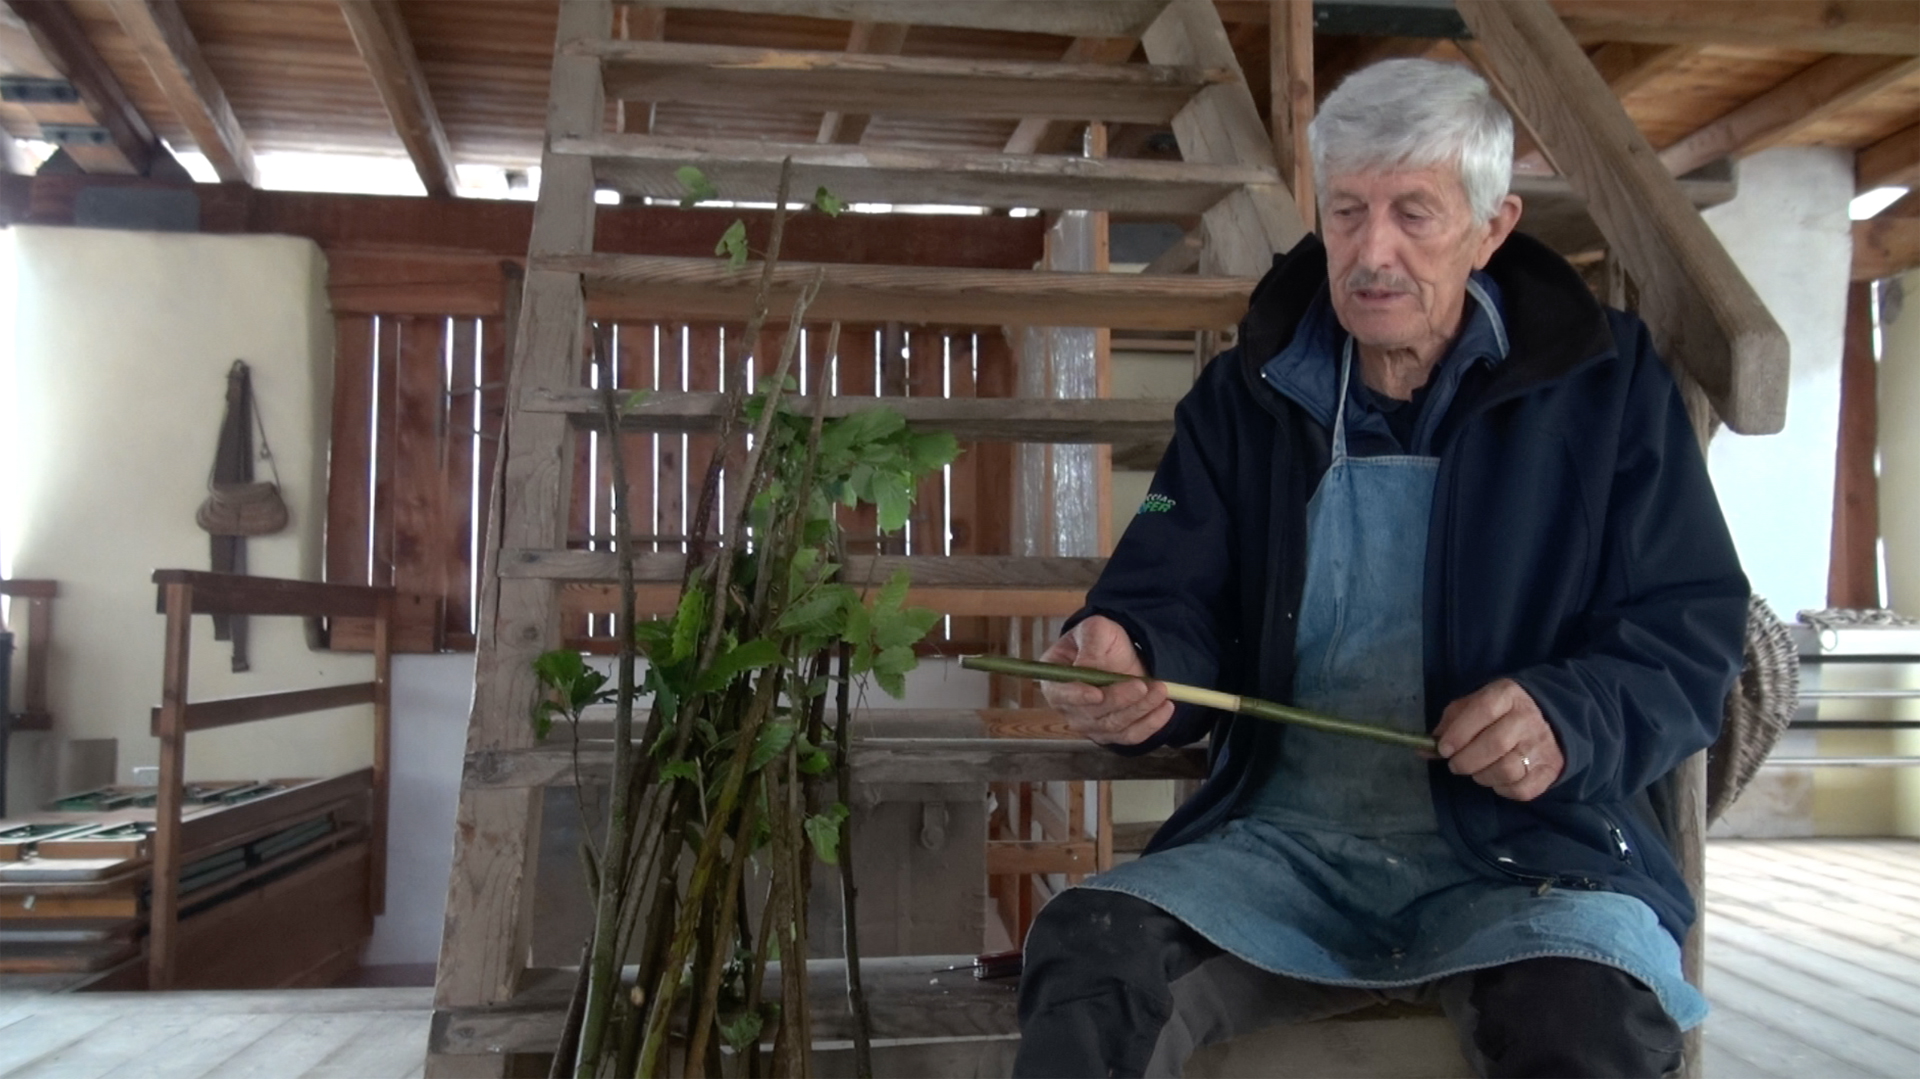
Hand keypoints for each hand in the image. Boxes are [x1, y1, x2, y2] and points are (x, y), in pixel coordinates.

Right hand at [1037, 616, 1172, 746]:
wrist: (1121, 656)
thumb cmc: (1101, 642)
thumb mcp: (1095, 630)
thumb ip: (1090, 641)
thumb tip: (1087, 665)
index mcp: (1055, 681)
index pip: (1061, 694)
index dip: (1077, 697)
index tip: (1097, 693)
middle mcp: (1069, 708)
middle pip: (1092, 714)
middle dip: (1120, 700)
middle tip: (1143, 685)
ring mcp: (1090, 725)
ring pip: (1115, 725)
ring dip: (1140, 709)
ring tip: (1161, 690)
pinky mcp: (1112, 733)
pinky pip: (1131, 736)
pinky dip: (1150, 724)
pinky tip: (1165, 708)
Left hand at [1433, 679, 1563, 800]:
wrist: (1550, 721)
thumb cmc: (1501, 713)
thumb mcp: (1475, 706)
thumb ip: (1450, 723)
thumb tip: (1424, 748)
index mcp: (1507, 695)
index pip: (1483, 710)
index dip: (1459, 733)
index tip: (1443, 749)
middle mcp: (1528, 719)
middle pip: (1495, 744)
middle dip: (1466, 760)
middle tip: (1455, 765)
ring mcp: (1542, 746)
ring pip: (1507, 770)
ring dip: (1482, 776)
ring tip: (1476, 771)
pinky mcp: (1550, 770)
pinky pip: (1521, 789)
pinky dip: (1502, 789)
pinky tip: (1496, 780)